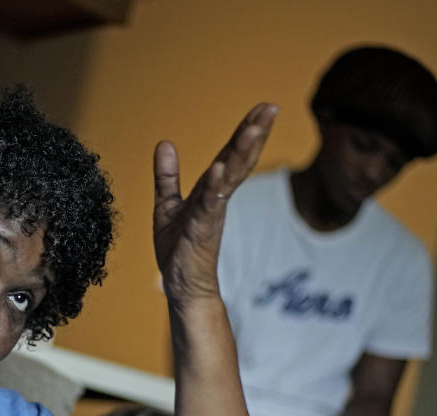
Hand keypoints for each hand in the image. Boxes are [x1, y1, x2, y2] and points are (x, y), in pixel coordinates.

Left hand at [152, 103, 276, 307]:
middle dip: (255, 134)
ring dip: (242, 153)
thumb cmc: (179, 249)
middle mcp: (217, 198)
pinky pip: (210, 204)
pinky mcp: (203, 229)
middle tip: (271, 107)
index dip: (246, 131)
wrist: (182, 286)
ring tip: (254, 128)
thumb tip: (165, 144)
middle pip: (240, 160)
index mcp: (211, 190)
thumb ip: (167, 176)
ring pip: (231, 177)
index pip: (232, 155)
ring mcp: (212, 213)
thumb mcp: (168, 205)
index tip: (264, 107)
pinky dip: (215, 186)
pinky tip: (220, 168)